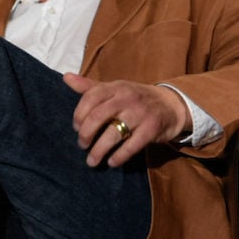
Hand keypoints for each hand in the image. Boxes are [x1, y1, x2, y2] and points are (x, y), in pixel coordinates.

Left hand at [62, 73, 188, 168]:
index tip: (75, 128)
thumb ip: (90, 87)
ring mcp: (141, 113)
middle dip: (86, 134)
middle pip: (98, 116)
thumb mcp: (114, 89)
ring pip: (113, 134)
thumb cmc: (135, 98)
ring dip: (99, 150)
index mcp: (115, 87)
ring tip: (91, 160)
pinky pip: (132, 145)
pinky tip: (112, 162)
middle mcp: (127, 98)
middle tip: (82, 145)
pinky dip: (119, 156)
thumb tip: (66, 77)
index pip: (90, 98)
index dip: (79, 114)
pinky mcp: (152, 129)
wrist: (171, 104)